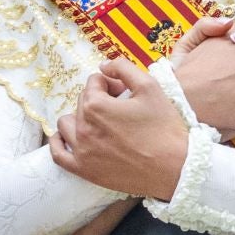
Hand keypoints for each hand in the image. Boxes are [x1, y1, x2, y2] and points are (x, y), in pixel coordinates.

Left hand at [50, 61, 189, 198]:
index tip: (126, 92)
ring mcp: (81, 150)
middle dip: (100, 99)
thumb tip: (104, 66)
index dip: (112, 83)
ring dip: (80, 118)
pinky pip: (58, 154)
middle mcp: (83, 127)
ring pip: (66, 124)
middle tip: (122, 108)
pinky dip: (59, 143)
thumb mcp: (150, 87)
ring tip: (102, 123)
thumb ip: (124, 68)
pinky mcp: (83, 169)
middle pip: (82, 102)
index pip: (94, 82)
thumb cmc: (165, 127)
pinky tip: (68, 138)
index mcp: (96, 105)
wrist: (175, 167)